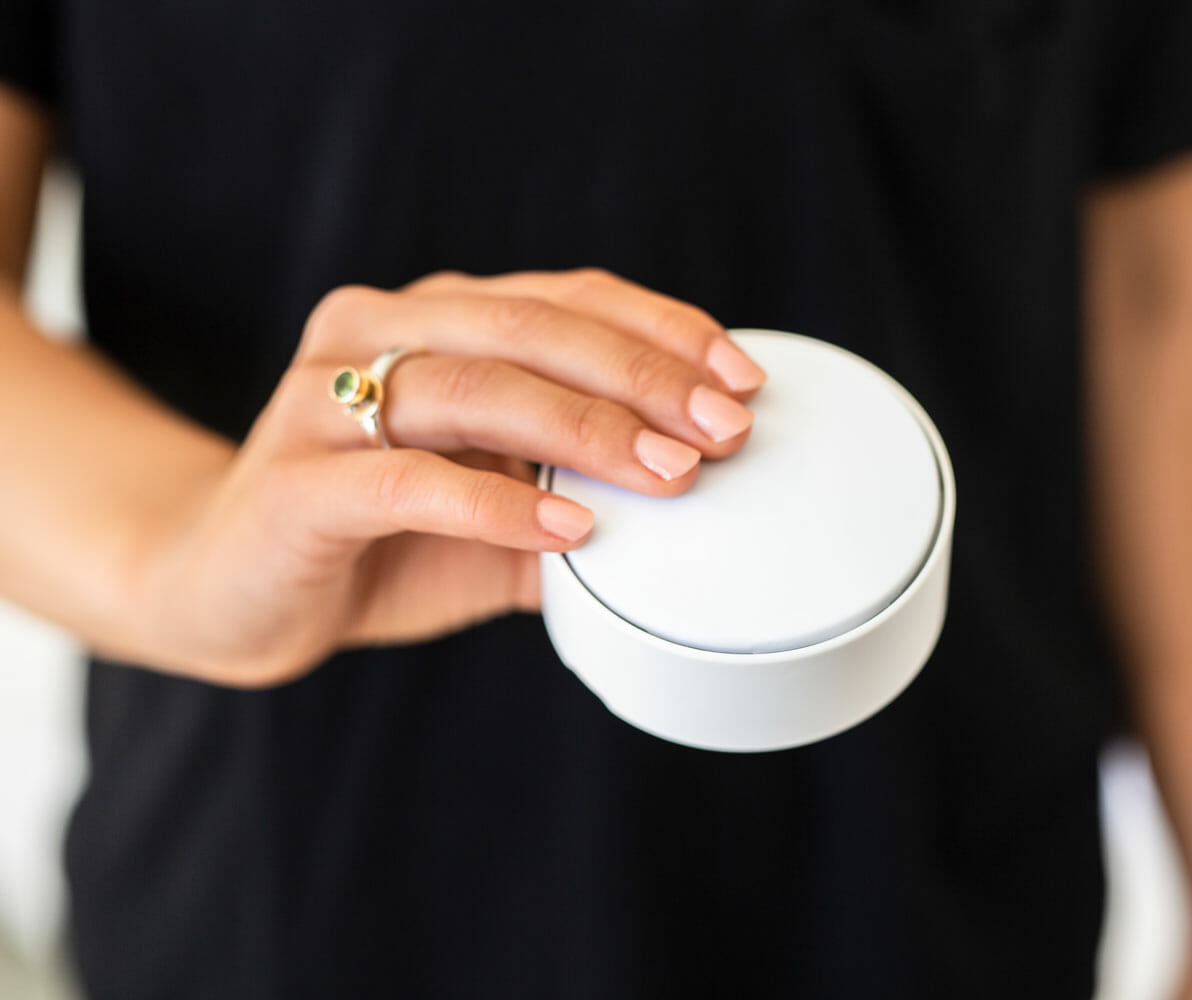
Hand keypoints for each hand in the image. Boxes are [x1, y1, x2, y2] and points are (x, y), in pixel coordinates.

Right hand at [130, 269, 764, 685]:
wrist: (232, 591)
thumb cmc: (376, 543)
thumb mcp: (496, 513)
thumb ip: (575, 493)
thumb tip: (694, 509)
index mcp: (430, 320)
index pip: (563, 297)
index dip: (660, 328)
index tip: (741, 378)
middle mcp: (374, 332)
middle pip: (528, 325)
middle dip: (642, 374)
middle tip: (722, 431)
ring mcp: (323, 398)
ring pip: (475, 383)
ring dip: (587, 426)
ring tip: (670, 475)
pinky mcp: (297, 479)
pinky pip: (410, 478)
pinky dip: (499, 500)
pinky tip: (570, 525)